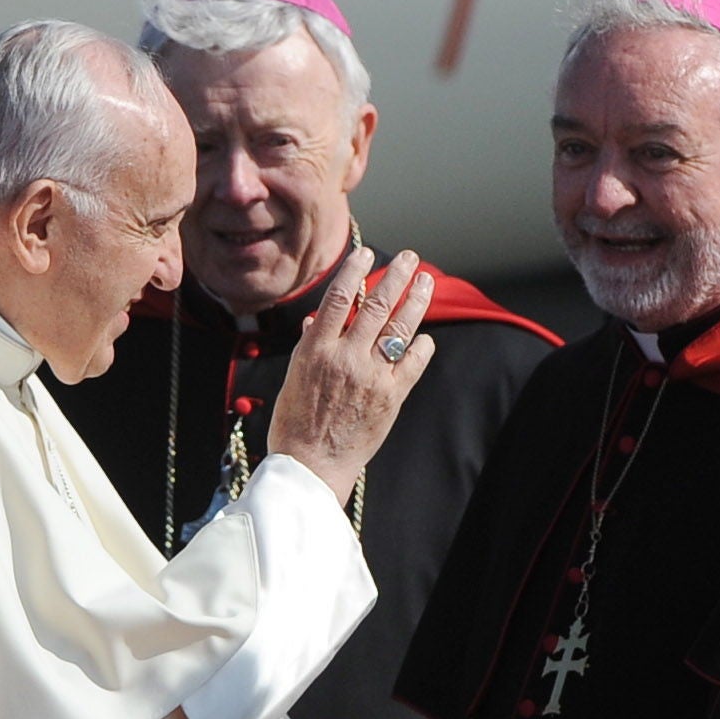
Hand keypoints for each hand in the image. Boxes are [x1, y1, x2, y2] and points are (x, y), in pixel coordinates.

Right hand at [264, 246, 438, 486]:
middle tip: (411, 259)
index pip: (338, 298)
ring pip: (400, 328)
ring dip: (416, 301)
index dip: (354, 271)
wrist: (311, 465)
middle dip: (397, 277)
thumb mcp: (293, 378)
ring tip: (426, 282)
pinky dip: (420, 346)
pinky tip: (424, 337)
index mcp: (316, 350)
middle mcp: (346, 357)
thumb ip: (308, 345)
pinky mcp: (391, 397)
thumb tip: (316, 318)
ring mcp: (371, 376)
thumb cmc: (295, 424)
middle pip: (377, 306)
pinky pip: (412, 362)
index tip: (366, 253)